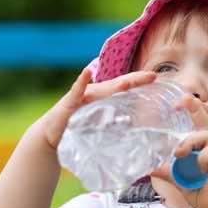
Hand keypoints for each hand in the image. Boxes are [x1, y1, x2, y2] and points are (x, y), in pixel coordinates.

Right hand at [39, 68, 156, 148]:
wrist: (51, 135)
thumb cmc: (76, 127)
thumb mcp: (98, 124)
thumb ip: (112, 120)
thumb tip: (129, 119)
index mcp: (103, 97)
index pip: (125, 87)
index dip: (139, 81)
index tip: (156, 78)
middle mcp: (94, 93)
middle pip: (118, 84)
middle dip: (135, 80)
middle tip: (152, 76)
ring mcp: (82, 96)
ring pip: (102, 89)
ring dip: (115, 85)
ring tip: (129, 82)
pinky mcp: (68, 103)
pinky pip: (76, 91)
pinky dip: (81, 82)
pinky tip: (86, 72)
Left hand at [150, 95, 207, 207]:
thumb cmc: (204, 193)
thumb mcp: (181, 180)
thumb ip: (169, 170)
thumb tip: (150, 166)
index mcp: (207, 146)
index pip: (202, 121)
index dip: (195, 108)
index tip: (184, 98)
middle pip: (206, 120)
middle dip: (194, 108)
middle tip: (181, 101)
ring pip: (204, 136)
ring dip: (188, 144)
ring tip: (180, 155)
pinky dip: (201, 161)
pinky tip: (203, 172)